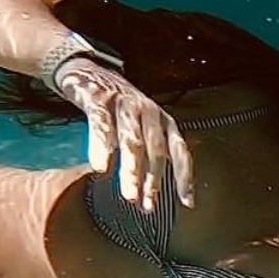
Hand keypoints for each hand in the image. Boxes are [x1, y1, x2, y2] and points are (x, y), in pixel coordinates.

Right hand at [53, 60, 195, 209]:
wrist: (91, 72)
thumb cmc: (120, 110)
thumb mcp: (143, 130)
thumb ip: (150, 156)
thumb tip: (152, 195)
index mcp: (163, 121)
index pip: (180, 151)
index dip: (184, 177)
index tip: (187, 202)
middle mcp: (148, 111)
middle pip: (155, 149)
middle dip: (153, 180)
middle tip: (147, 204)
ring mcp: (124, 103)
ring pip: (131, 140)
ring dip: (131, 170)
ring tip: (129, 195)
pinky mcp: (98, 98)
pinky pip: (101, 124)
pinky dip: (101, 146)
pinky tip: (101, 167)